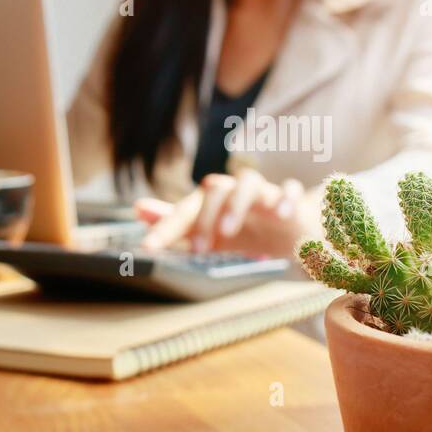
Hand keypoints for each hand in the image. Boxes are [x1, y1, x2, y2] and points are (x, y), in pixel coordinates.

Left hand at [135, 169, 305, 257]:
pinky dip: (286, 199)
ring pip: (249, 183)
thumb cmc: (246, 226)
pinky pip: (290, 190)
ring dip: (236, 204)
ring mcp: (264, 194)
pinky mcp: (291, 201)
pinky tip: (281, 214)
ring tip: (228, 230)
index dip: (165, 227)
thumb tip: (139, 209)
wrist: (292, 228)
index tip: (149, 247)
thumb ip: (175, 221)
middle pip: (215, 190)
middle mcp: (235, 192)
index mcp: (213, 201)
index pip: (185, 209)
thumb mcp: (208, 228)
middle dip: (204, 218)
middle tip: (197, 249)